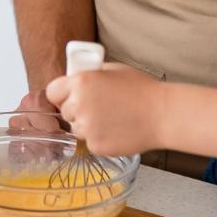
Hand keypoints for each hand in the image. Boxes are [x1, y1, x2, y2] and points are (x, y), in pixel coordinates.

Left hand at [43, 62, 167, 157]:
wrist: (163, 114)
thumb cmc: (143, 90)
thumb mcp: (113, 70)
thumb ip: (91, 74)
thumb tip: (75, 78)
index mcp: (81, 82)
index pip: (53, 91)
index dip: (62, 94)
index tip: (69, 96)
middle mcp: (80, 105)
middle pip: (64, 111)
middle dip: (77, 110)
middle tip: (98, 107)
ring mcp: (87, 127)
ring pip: (76, 128)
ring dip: (88, 125)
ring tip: (112, 118)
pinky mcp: (96, 145)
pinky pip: (90, 142)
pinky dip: (100, 138)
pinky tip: (117, 130)